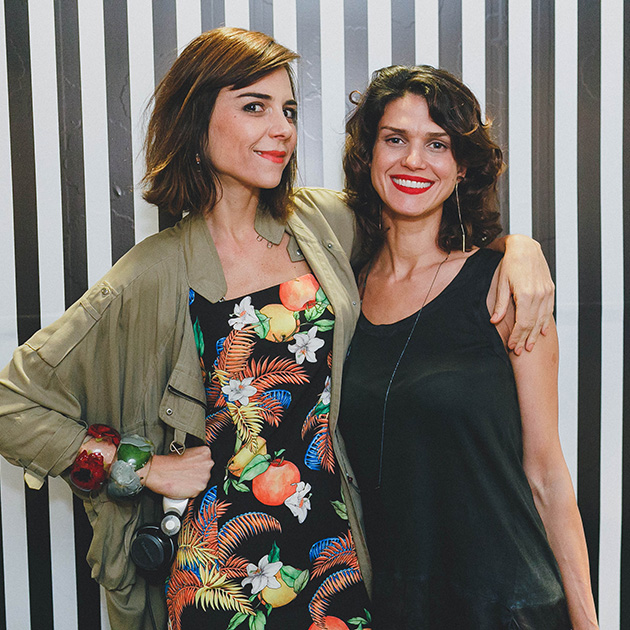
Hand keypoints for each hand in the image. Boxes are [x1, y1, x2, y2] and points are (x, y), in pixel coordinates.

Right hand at [143, 446, 213, 498]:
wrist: (159, 472)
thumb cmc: (168, 463)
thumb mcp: (185, 452)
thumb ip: (195, 457)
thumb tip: (196, 462)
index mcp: (205, 452)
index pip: (207, 459)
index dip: (199, 464)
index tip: (193, 467)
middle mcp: (208, 463)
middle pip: (207, 470)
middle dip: (198, 473)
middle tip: (187, 474)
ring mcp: (205, 476)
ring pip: (203, 481)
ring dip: (195, 481)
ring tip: (184, 480)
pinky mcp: (200, 488)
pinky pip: (198, 490)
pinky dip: (192, 490)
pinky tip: (183, 485)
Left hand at [490, 235, 554, 354]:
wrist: (525, 248)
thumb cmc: (510, 264)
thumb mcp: (501, 284)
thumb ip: (500, 305)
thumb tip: (494, 321)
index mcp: (525, 294)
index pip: (522, 323)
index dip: (517, 336)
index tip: (512, 346)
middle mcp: (539, 295)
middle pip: (533, 324)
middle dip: (526, 339)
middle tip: (520, 351)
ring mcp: (547, 292)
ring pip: (542, 319)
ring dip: (536, 334)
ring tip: (530, 346)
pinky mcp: (550, 290)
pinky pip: (549, 311)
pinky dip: (545, 322)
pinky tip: (542, 331)